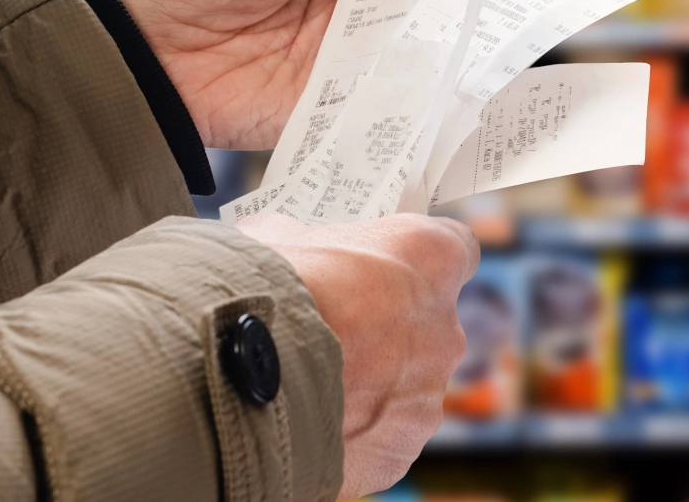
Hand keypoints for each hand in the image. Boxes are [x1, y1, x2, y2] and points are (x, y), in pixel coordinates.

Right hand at [235, 212, 478, 498]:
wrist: (234, 372)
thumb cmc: (264, 289)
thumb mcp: (279, 237)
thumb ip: (307, 242)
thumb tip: (288, 246)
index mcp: (430, 260)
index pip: (454, 249)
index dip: (418, 261)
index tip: (389, 267)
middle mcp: (444, 329)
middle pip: (428, 327)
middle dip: (386, 330)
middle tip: (333, 332)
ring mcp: (426, 397)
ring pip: (405, 389)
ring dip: (368, 386)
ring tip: (309, 385)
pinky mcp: (399, 452)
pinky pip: (379, 439)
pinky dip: (350, 434)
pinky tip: (306, 425)